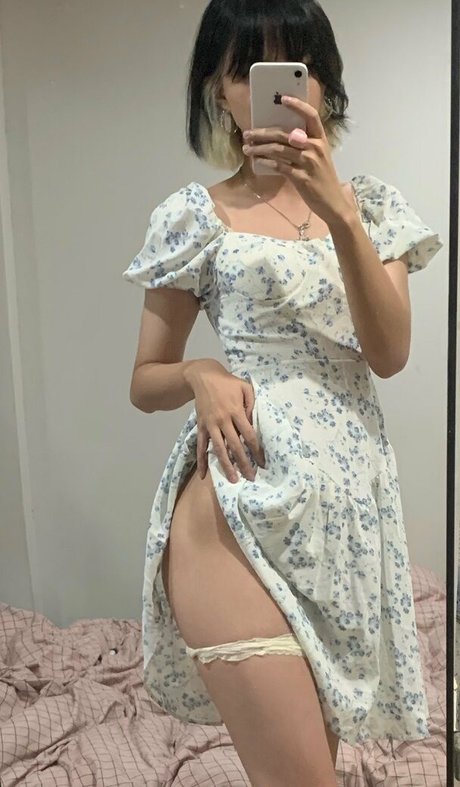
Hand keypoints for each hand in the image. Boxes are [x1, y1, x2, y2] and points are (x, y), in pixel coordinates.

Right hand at [185, 359, 265, 483]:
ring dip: (226, 465)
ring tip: (233, 480)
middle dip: (244, 463)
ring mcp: (210, 425)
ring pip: (218, 449)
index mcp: (236, 411)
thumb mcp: (245, 387)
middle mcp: (223, 420)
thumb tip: (253, 424)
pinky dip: (201, 460)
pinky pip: (200, 446)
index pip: (249, 435)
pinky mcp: (201, 426)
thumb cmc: (228, 383)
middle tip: (251, 478)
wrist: (203, 377)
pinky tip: (203, 474)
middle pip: (235, 446)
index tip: (262, 462)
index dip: (256, 450)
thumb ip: (252, 404)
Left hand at [242, 95, 350, 226]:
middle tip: (247, 134)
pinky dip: (266, 162)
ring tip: (247, 149)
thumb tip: (277, 137)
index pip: (311, 116)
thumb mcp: (317, 157)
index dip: (297, 106)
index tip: (282, 99)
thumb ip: (302, 145)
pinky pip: (280, 166)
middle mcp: (315, 148)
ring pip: (279, 150)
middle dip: (263, 133)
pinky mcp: (302, 178)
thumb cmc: (322, 178)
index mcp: (320, 139)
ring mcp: (309, 163)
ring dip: (259, 148)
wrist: (332, 202)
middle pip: (285, 134)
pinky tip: (257, 161)